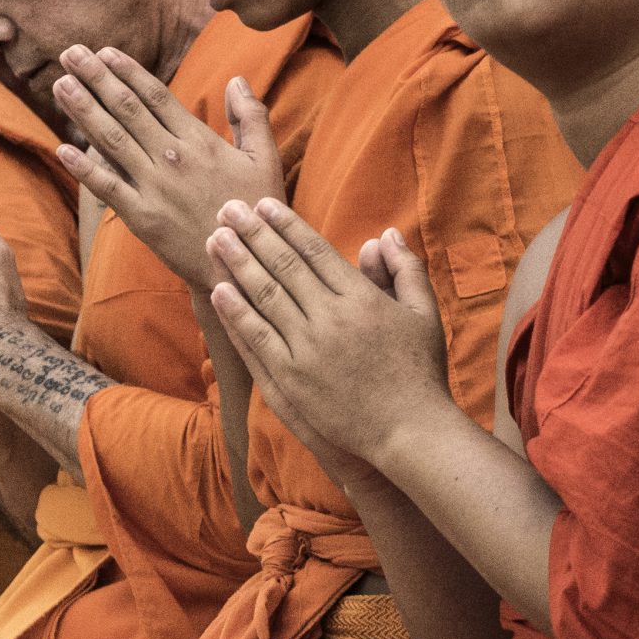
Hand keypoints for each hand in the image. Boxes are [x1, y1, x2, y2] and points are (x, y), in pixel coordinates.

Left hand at [53, 48, 282, 291]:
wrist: (242, 265)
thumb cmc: (255, 210)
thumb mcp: (266, 159)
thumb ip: (251, 116)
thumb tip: (236, 80)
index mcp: (199, 141)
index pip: (155, 96)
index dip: (127, 71)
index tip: (104, 52)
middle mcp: (172, 158)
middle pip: (126, 109)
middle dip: (95, 78)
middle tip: (70, 53)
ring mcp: (154, 187)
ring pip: (111, 140)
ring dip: (83, 110)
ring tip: (60, 84)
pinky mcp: (141, 218)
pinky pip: (107, 187)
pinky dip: (84, 168)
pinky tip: (62, 147)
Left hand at [205, 198, 451, 487]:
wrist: (408, 432)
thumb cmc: (420, 373)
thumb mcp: (424, 314)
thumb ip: (405, 270)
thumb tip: (383, 235)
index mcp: (361, 298)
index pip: (313, 251)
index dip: (285, 225)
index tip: (263, 206)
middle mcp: (331, 319)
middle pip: (282, 267)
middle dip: (252, 234)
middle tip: (227, 209)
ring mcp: (307, 351)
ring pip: (264, 298)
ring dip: (236, 265)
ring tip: (214, 240)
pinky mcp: (291, 382)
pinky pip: (256, 340)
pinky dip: (236, 314)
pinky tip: (219, 291)